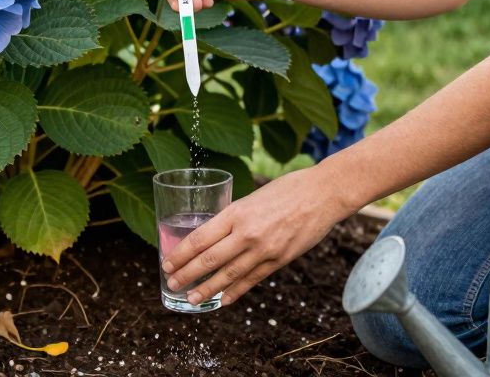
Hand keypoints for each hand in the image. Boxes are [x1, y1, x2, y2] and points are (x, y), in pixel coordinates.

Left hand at [162, 167, 348, 306]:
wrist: (323, 194)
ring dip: (207, 289)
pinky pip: (252, 280)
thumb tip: (215, 234)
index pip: (199, 238)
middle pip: (208, 259)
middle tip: (171, 283)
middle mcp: (246, 233)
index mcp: (235, 212)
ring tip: (191, 298)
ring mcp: (263, 249)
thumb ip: (234, 217)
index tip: (167, 263)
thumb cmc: (287, 190)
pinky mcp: (279, 260)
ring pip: (228, 275)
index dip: (180, 254)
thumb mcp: (252, 197)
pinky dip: (235, 292)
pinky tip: (223, 300)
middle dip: (186, 274)